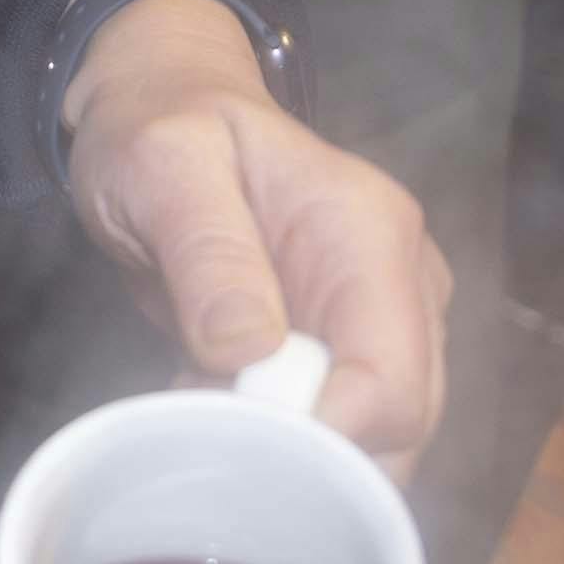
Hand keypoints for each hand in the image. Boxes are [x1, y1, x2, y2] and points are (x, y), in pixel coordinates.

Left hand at [58, 0, 448, 467]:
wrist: (161, 108)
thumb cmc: (160, 127)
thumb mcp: (162, 166)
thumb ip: (207, 250)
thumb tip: (248, 349)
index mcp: (370, 234)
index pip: (392, 381)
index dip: (324, 435)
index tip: (238, 439)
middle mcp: (401, 281)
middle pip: (403, 425)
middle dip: (312, 454)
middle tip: (209, 426)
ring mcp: (382, 318)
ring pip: (379, 437)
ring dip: (293, 451)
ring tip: (204, 403)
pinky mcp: (349, 347)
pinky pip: (341, 426)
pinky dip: (280, 438)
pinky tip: (215, 402)